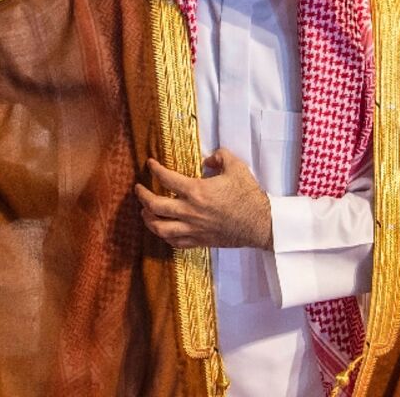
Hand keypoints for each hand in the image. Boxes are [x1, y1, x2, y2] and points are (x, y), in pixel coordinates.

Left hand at [134, 148, 272, 249]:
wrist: (261, 224)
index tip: (150, 164)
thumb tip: (208, 159)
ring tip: (145, 211)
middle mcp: (190, 211)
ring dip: (148, 219)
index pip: (166, 178)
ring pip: (160, 228)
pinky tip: (162, 229)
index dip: (155, 169)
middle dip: (142, 196)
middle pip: (155, 206)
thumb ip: (219, 156)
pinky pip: (174, 242)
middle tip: (138, 189)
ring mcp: (193, 228)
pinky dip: (164, 235)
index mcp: (197, 191)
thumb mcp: (236, 167)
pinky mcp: (199, 241)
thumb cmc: (248, 195)